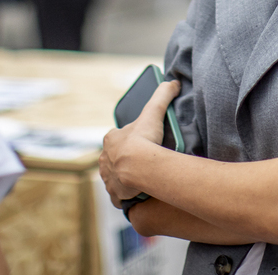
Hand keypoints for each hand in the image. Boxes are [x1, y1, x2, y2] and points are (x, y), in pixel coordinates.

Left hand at [100, 79, 179, 206]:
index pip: (118, 138)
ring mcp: (108, 177)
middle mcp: (104, 158)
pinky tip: (136, 194)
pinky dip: (125, 194)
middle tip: (142, 164)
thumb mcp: (153, 113)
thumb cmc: (143, 139)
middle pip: (115, 158)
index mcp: (111, 139)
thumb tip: (172, 82)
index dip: (129, 141)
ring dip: (125, 178)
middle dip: (125, 160)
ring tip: (141, 180)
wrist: (137, 167)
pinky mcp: (114, 193)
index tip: (140, 144)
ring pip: (115, 176)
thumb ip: (162, 95)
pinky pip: (118, 194)